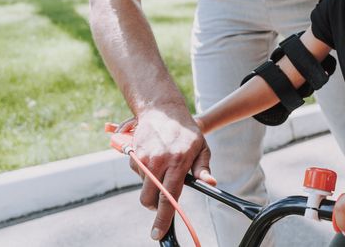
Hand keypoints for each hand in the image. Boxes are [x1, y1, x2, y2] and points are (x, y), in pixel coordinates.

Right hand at [129, 105, 214, 239]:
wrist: (162, 111)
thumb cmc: (186, 132)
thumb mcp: (201, 147)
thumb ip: (203, 169)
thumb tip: (210, 184)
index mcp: (178, 162)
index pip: (169, 196)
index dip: (163, 218)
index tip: (158, 232)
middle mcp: (158, 162)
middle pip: (149, 199)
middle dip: (154, 206)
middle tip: (163, 200)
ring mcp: (144, 158)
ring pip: (144, 187)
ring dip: (152, 184)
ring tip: (164, 166)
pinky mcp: (133, 155)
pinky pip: (138, 174)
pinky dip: (146, 172)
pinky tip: (155, 158)